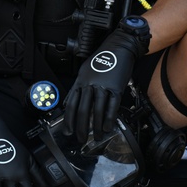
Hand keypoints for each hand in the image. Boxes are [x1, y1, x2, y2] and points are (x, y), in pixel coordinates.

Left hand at [63, 16, 150, 142]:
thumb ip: (77, 87)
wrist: (118, 47)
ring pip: (97, 111)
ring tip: (96, 136)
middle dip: (81, 127)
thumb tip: (69, 102)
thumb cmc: (102, 58)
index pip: (71, 104)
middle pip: (82, 110)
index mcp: (80, 81)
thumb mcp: (84, 71)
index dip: (68, 119)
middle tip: (81, 138)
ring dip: (96, 127)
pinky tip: (107, 127)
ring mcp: (103, 87)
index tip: (68, 131)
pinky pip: (111, 106)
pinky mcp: (116, 88)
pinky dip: (109, 119)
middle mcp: (89, 84)